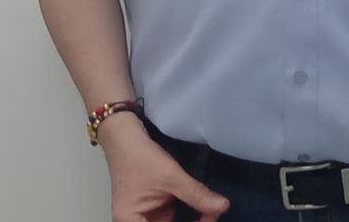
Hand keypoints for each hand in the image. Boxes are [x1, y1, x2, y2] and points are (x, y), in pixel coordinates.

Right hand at [101, 116, 228, 221]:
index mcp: (131, 221)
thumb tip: (223, 206)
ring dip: (193, 220)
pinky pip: (172, 218)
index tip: (209, 219)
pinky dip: (188, 214)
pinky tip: (203, 210)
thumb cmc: (140, 156)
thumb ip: (197, 194)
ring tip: (210, 212)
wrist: (125, 135)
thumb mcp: (171, 176)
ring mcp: (145, 217)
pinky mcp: (153, 209)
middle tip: (212, 214)